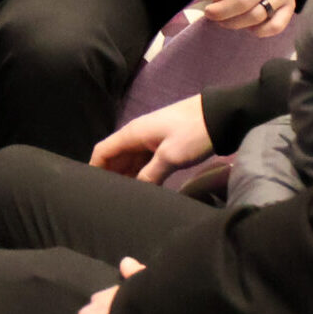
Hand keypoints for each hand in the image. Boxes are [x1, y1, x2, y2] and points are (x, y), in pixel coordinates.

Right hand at [90, 94, 213, 184]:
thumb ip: (150, 174)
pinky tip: (143, 186)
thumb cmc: (192, 133)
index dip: (94, 168)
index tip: (92, 188)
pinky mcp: (162, 144)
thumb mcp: (170, 156)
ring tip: (125, 196)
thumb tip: (136, 189)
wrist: (220, 115)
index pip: (102, 151)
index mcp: (132, 133)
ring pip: (130, 160)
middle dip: (110, 175)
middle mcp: (136, 135)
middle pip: (115, 157)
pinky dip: (140, 172)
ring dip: (126, 175)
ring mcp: (150, 139)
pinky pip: (144, 160)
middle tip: (110, 198)